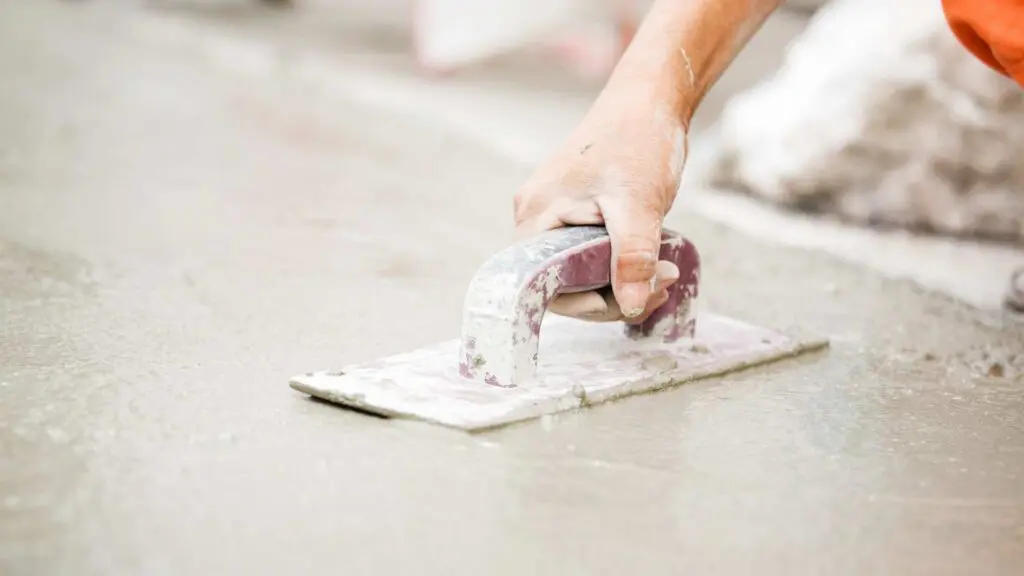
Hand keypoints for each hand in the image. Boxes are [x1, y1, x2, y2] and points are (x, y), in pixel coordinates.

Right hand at [513, 91, 687, 323]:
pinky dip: (621, 265)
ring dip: (623, 281)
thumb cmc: (637, 140)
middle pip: (565, 283)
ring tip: (665, 271)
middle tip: (662, 286)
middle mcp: (537, 218)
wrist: (649, 101)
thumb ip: (632, 257)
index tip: (632, 301)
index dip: (587, 304)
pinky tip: (652, 260)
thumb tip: (630, 305)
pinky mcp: (576, 215)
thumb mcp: (638, 204)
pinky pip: (592, 256)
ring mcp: (556, 216)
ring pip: (582, 272)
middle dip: (614, 294)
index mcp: (536, 215)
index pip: (546, 285)